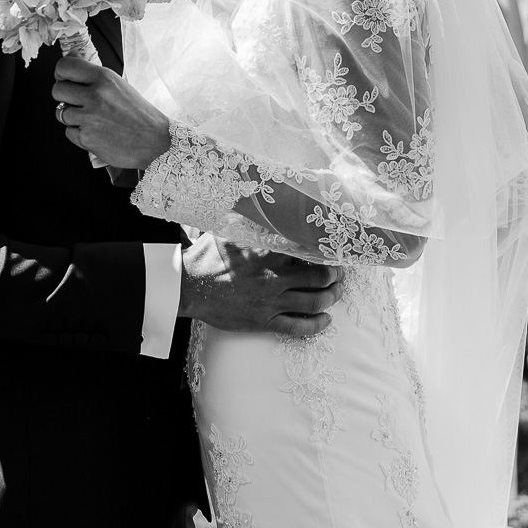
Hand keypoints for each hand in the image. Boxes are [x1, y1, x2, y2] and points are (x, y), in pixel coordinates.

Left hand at [52, 56, 172, 168]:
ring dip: (71, 116)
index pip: (65, 66)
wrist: (155, 141)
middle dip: (63, 96)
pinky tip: (95, 132)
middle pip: (57, 90)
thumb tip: (73, 76)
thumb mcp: (120, 86)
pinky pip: (69, 133)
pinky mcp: (87, 138)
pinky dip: (79, 134)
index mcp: (104, 78)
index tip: (62, 78)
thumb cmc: (141, 115)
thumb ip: (97, 80)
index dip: (60, 73)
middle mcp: (94, 95)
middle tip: (74, 101)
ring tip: (90, 119)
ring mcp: (89, 118)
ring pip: (60, 113)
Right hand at [178, 233, 342, 337]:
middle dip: (335, 275)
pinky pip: (298, 327)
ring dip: (331, 297)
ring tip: (336, 293)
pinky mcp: (263, 321)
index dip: (327, 252)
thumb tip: (259, 200)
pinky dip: (316, 324)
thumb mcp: (228, 230)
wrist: (187, 287)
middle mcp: (273, 277)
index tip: (334, 250)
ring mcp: (270, 302)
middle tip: (340, 273)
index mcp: (268, 252)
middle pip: (320, 277)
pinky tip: (325, 319)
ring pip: (314, 302)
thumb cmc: (206, 257)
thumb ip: (249, 220)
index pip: (309, 251)